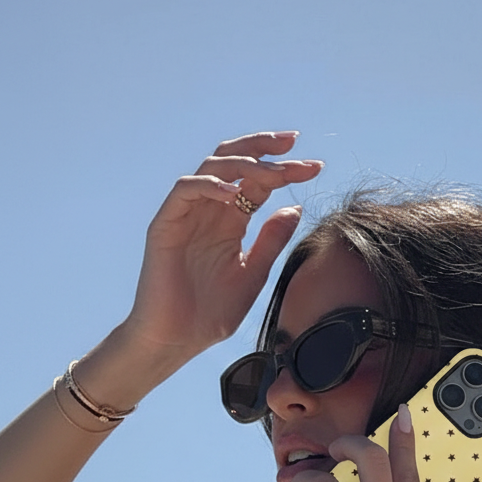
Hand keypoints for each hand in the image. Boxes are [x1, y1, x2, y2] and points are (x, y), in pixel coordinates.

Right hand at [123, 132, 321, 363]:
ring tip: (272, 169)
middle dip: (264, 147)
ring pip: (212, 167)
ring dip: (244, 162)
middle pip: (235, 161)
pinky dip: (210, 185)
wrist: (178, 340)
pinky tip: (236, 194)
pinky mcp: (165, 224)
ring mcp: (186, 214)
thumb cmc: (213, 311)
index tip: (315, 167)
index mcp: (231, 220)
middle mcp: (209, 210)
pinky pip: (185, 190)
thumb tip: (297, 207)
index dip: (286, 170)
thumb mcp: (255, 271)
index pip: (259, 181)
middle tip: (293, 142)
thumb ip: (272, 239)